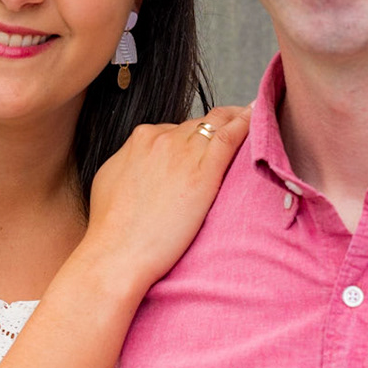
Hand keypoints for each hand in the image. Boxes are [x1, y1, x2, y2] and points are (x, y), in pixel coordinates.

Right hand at [79, 105, 252, 298]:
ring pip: (216, 124)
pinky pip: (229, 137)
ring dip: (235, 118)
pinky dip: (246, 123)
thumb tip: (142, 164)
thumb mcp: (112, 180)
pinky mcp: (204, 173)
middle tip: (238, 124)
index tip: (204, 144)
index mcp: (141, 139)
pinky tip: (257, 117)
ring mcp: (184, 153)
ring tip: (253, 115)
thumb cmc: (110, 227)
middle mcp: (162, 138)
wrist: (117, 252)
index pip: (175, 129)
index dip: (193, 137)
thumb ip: (132, 164)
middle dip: (215, 127)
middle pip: (197, 126)